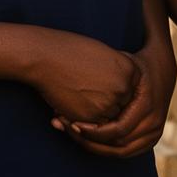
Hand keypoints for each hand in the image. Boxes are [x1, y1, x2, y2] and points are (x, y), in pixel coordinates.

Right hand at [25, 32, 141, 125]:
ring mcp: (109, 103)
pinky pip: (93, 125)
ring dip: (94, 111)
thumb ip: (118, 75)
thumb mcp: (104, 56)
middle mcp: (124, 87)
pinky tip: (70, 99)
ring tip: (77, 92)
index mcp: (131, 69)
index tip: (95, 77)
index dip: (111, 86)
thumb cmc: (71, 51)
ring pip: (108, 117)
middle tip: (85, 85)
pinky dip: (82, 117)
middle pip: (121, 105)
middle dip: (104, 100)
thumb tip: (123, 96)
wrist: (45, 56)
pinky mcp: (92, 117)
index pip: (129, 89)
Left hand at [57, 39, 174, 157]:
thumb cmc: (136, 65)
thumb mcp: (124, 64)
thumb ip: (108, 76)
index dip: (92, 131)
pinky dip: (104, 148)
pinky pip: (125, 152)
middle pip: (117, 145)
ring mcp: (155, 134)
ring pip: (119, 152)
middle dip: (89, 140)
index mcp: (148, 107)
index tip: (71, 122)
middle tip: (66, 129)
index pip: (117, 130)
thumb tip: (85, 88)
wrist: (161, 70)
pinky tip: (85, 139)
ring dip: (94, 147)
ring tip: (72, 134)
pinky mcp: (151, 140)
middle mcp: (154, 124)